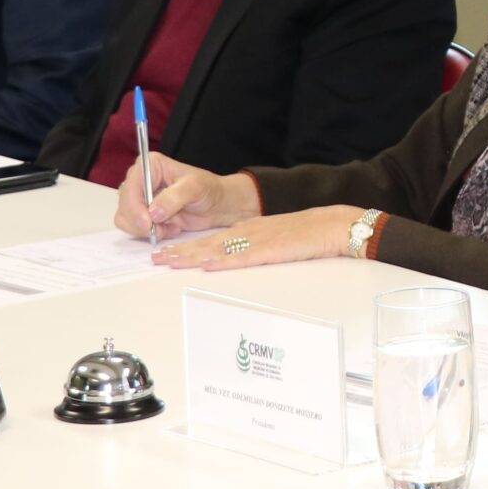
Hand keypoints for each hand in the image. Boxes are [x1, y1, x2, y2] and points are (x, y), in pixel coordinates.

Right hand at [113, 153, 260, 240]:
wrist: (216, 206)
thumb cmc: (208, 190)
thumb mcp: (195, 188)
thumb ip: (174, 198)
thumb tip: (153, 212)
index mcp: (151, 165)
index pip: (132, 185)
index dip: (134, 205)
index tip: (147, 222)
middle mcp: (141, 180)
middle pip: (125, 204)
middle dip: (140, 221)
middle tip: (160, 229)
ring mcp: (140, 199)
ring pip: (126, 218)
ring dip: (146, 229)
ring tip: (170, 227)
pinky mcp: (143, 215)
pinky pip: (135, 228)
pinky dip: (151, 234)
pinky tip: (170, 229)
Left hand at [153, 206, 353, 270]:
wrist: (332, 224)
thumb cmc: (308, 234)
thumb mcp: (275, 238)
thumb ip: (255, 247)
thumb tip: (236, 259)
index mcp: (248, 230)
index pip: (211, 239)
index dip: (186, 247)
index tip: (166, 253)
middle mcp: (247, 232)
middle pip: (207, 244)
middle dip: (180, 252)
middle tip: (156, 258)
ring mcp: (257, 240)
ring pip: (217, 249)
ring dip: (191, 256)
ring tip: (169, 261)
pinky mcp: (270, 250)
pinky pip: (241, 256)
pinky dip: (222, 260)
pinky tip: (206, 264)